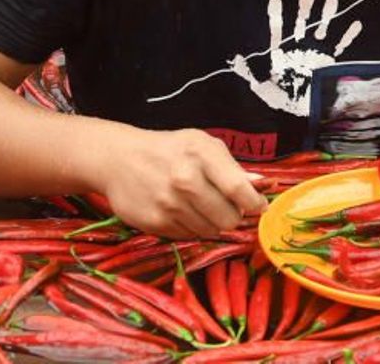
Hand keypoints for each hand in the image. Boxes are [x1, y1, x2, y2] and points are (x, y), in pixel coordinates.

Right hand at [92, 126, 267, 238]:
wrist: (118, 159)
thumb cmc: (168, 150)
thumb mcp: (202, 145)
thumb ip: (232, 166)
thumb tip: (260, 185)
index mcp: (201, 154)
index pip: (238, 188)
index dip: (254, 202)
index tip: (259, 206)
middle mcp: (184, 180)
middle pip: (228, 217)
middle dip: (235, 216)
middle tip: (229, 207)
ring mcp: (168, 204)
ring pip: (211, 231)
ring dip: (213, 223)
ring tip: (201, 206)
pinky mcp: (154, 223)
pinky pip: (188, 236)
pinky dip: (192, 227)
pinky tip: (183, 211)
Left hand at [229, 0, 364, 116]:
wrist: (304, 111)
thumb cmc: (282, 98)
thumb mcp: (262, 87)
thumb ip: (249, 73)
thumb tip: (235, 59)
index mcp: (282, 51)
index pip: (278, 29)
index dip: (276, 15)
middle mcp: (299, 46)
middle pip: (302, 22)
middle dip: (305, 8)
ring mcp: (317, 51)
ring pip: (322, 28)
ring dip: (327, 14)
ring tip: (332, 0)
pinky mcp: (331, 60)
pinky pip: (341, 45)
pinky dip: (348, 35)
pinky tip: (355, 23)